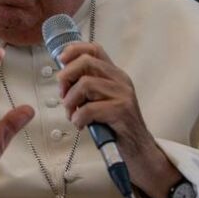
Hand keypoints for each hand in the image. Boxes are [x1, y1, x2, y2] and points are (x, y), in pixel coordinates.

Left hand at [56, 42, 181, 197]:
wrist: (138, 148)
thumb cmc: (114, 124)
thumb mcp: (100, 99)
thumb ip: (86, 87)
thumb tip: (61, 78)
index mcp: (113, 74)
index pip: (94, 49)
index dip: (74, 50)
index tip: (61, 60)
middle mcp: (120, 80)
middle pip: (86, 62)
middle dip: (66, 77)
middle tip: (63, 95)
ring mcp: (122, 94)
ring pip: (85, 84)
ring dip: (70, 101)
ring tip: (71, 114)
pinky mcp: (121, 111)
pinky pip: (89, 109)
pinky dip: (78, 118)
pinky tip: (80, 125)